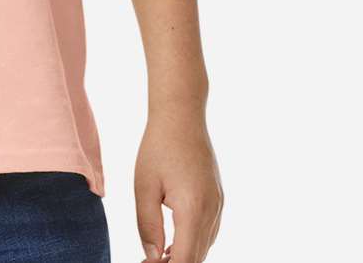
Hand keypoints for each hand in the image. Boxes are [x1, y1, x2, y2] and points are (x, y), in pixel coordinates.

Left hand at [134, 109, 223, 261]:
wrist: (182, 115)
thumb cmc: (159, 146)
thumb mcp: (144, 186)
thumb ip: (148, 226)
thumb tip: (153, 257)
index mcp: (193, 209)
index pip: (186, 259)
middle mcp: (212, 210)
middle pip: (198, 257)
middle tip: (148, 261)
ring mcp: (218, 204)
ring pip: (205, 246)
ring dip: (185, 256)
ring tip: (157, 257)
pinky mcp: (218, 198)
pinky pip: (209, 231)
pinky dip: (193, 242)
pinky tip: (173, 243)